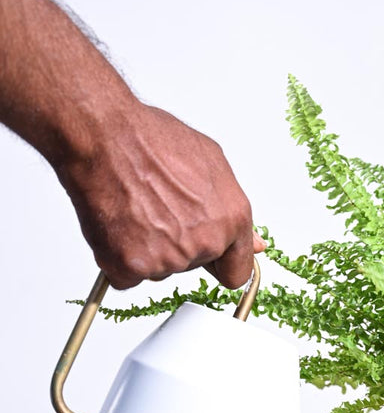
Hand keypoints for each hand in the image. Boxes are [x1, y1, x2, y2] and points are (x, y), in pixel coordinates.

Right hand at [55, 102, 264, 289]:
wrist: (102, 135)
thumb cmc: (150, 140)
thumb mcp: (211, 162)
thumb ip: (231, 208)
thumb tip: (253, 242)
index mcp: (232, 219)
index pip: (237, 272)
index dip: (220, 264)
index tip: (210, 259)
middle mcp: (205, 242)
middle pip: (192, 266)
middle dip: (177, 245)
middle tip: (157, 210)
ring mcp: (169, 258)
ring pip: (159, 270)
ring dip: (147, 250)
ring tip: (136, 209)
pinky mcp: (132, 266)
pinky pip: (125, 277)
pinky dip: (117, 259)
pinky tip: (117, 225)